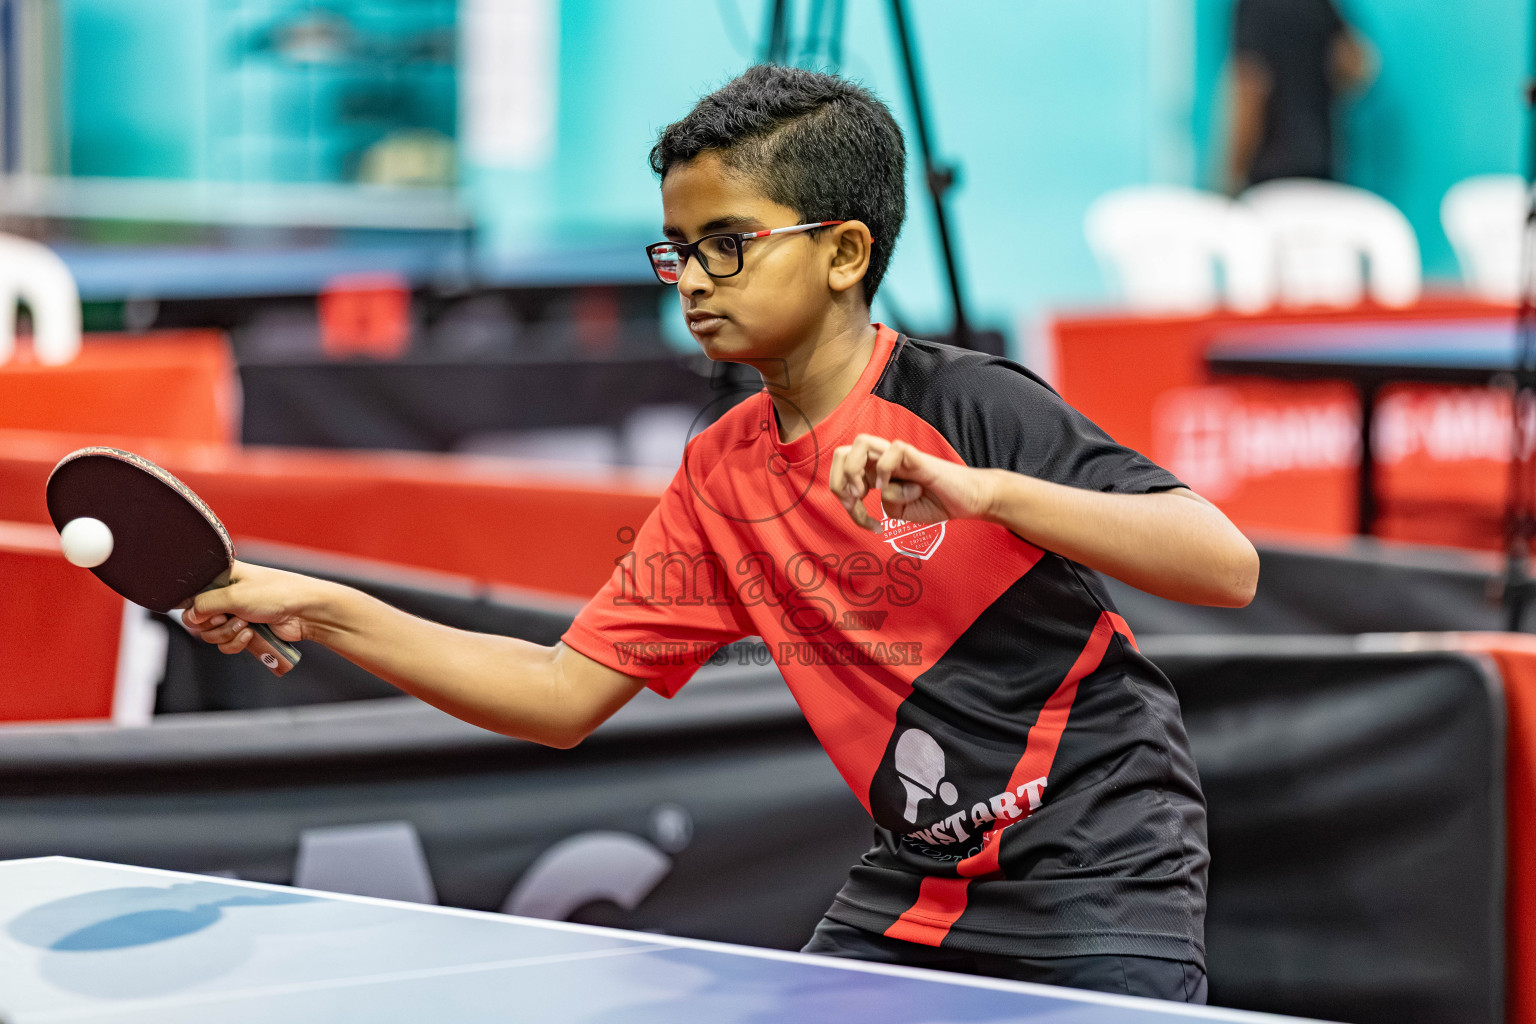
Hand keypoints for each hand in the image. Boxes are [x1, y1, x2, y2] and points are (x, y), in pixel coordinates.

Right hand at [181, 561, 322, 654]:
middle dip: (213, 623)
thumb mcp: (235, 595)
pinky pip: (226, 644)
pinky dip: (236, 643)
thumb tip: (189, 616)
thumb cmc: (277, 593)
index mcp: (221, 577)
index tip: (208, 609)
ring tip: (246, 624)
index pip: (191, 594)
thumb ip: (205, 604)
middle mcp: (225, 595)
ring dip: (227, 633)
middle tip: (231, 616)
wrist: (305, 612)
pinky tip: (252, 634)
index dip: (195, 606)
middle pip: (197, 619)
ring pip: (211, 635)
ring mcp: (234, 614)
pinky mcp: (244, 631)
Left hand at [828, 434, 994, 531]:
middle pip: (841, 453)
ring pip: (861, 442)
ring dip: (855, 471)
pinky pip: (893, 450)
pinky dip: (886, 472)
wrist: (967, 500)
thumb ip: (884, 503)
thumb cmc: (935, 502)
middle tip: (856, 502)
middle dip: (840, 482)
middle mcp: (884, 459)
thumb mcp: (901, 512)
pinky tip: (895, 488)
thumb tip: (879, 490)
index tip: (858, 515)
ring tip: (868, 492)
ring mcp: (900, 456)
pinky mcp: (917, 457)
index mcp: (876, 471)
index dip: (840, 493)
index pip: (841, 469)